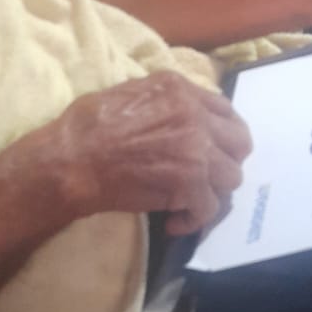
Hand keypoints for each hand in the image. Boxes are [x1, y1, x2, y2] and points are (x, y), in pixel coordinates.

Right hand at [0, 71, 252, 238]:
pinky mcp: (190, 183)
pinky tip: (174, 222)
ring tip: (189, 200)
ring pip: (232, 177)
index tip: (214, 149)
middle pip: (240, 143)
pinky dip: (193, 219)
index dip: (223, 134)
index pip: (225, 110)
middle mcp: (195, 115)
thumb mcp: (128, 91)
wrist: (71, 160)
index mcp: (179, 89)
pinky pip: (210, 207)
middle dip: (226, 161)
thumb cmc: (86, 127)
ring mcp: (197, 150)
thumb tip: (177, 113)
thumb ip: (163, 101)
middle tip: (207, 177)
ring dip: (212, 191)